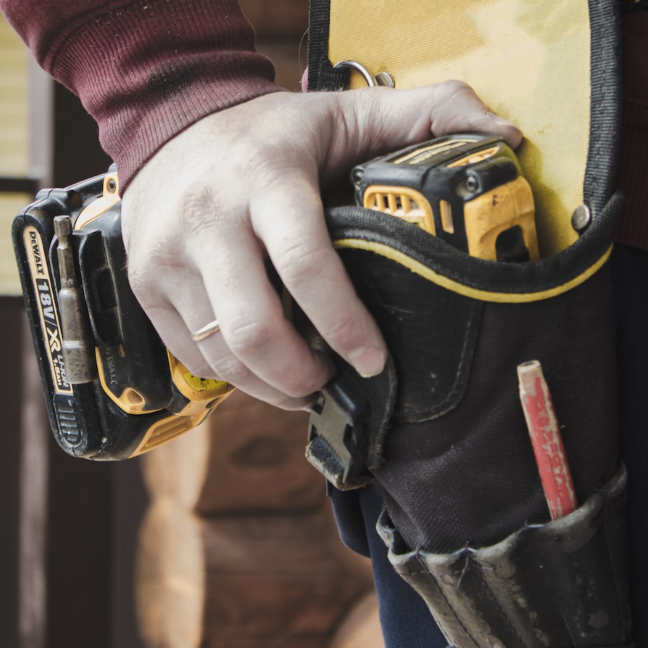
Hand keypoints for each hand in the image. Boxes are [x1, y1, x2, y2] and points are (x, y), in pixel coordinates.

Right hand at [121, 81, 521, 409]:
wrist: (169, 126)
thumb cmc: (264, 132)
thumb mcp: (341, 113)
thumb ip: (421, 116)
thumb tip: (502, 135)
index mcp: (264, 180)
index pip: (307, 266)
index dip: (346, 327)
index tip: (374, 362)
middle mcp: (207, 221)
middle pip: (256, 331)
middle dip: (303, 376)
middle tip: (333, 381)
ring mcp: (168, 259)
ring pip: (223, 356)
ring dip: (271, 387)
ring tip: (303, 382)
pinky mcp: (146, 285)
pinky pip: (193, 357)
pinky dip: (234, 377)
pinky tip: (262, 368)